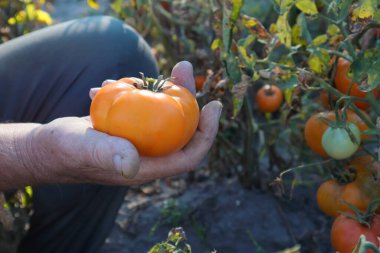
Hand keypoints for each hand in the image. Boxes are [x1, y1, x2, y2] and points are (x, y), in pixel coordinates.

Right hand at [23, 61, 221, 185]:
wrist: (48, 148)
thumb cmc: (65, 151)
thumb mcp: (84, 148)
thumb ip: (107, 154)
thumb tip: (131, 164)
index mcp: (146, 167)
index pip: (188, 156)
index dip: (206, 134)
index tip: (213, 106)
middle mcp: (147, 156)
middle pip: (180, 129)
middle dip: (187, 99)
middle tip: (184, 69)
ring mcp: (138, 141)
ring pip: (163, 115)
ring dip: (162, 90)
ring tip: (152, 71)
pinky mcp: (128, 129)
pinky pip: (142, 109)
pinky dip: (134, 92)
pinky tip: (111, 85)